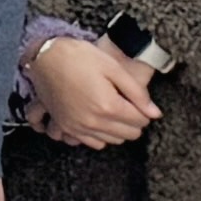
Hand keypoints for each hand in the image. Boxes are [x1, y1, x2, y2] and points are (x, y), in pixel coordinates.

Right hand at [24, 36, 159, 149]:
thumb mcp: (113, 68)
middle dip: (134, 121)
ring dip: (118, 129)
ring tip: (114, 111)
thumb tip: (154, 113)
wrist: (45, 57)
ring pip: (112, 141)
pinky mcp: (67, 128)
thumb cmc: (80, 57)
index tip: (139, 101)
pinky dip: (100, 135)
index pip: (140, 121)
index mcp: (108, 105)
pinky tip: (99, 120)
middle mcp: (94, 122)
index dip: (144, 111)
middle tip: (129, 105)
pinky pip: (92, 143)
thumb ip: (137, 92)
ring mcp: (78, 127)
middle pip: (128, 134)